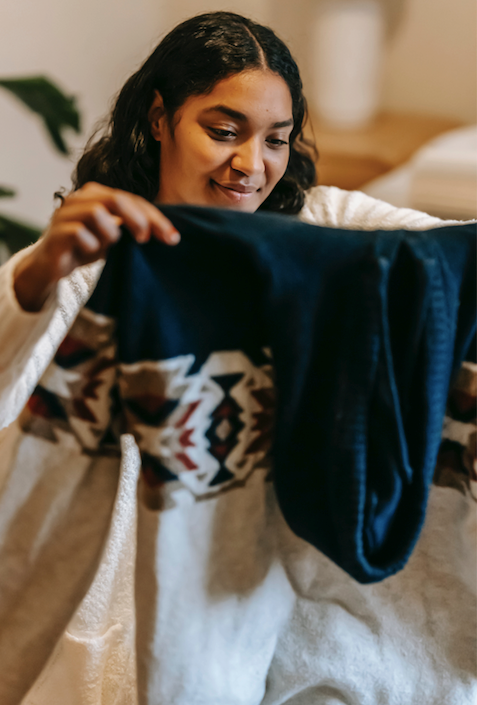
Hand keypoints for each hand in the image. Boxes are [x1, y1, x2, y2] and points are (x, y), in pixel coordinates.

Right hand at [13, 182, 179, 311]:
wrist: (51, 265)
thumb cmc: (85, 247)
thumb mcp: (114, 235)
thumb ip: (134, 227)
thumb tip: (171, 234)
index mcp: (96, 194)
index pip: (132, 199)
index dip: (155, 217)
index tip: (173, 237)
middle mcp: (79, 199)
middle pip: (116, 199)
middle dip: (138, 220)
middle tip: (145, 239)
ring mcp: (65, 214)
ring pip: (96, 212)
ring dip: (110, 232)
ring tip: (109, 244)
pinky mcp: (56, 233)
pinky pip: (79, 234)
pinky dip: (91, 245)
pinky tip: (91, 252)